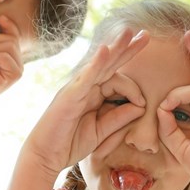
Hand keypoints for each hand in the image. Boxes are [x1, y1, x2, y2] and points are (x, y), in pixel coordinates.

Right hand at [21, 29, 149, 174]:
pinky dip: (96, 63)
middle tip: (145, 34)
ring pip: (100, 64)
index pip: (118, 80)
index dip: (134, 90)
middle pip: (110, 62)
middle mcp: (86, 85)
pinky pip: (85, 76)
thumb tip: (141, 105)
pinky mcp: (69, 95)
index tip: (143, 103)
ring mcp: (77, 87)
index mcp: (94, 93)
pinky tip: (105, 51)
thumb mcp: (101, 131)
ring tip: (129, 33)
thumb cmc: (70, 142)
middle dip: (128, 48)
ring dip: (116, 48)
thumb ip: (120, 118)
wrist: (44, 156)